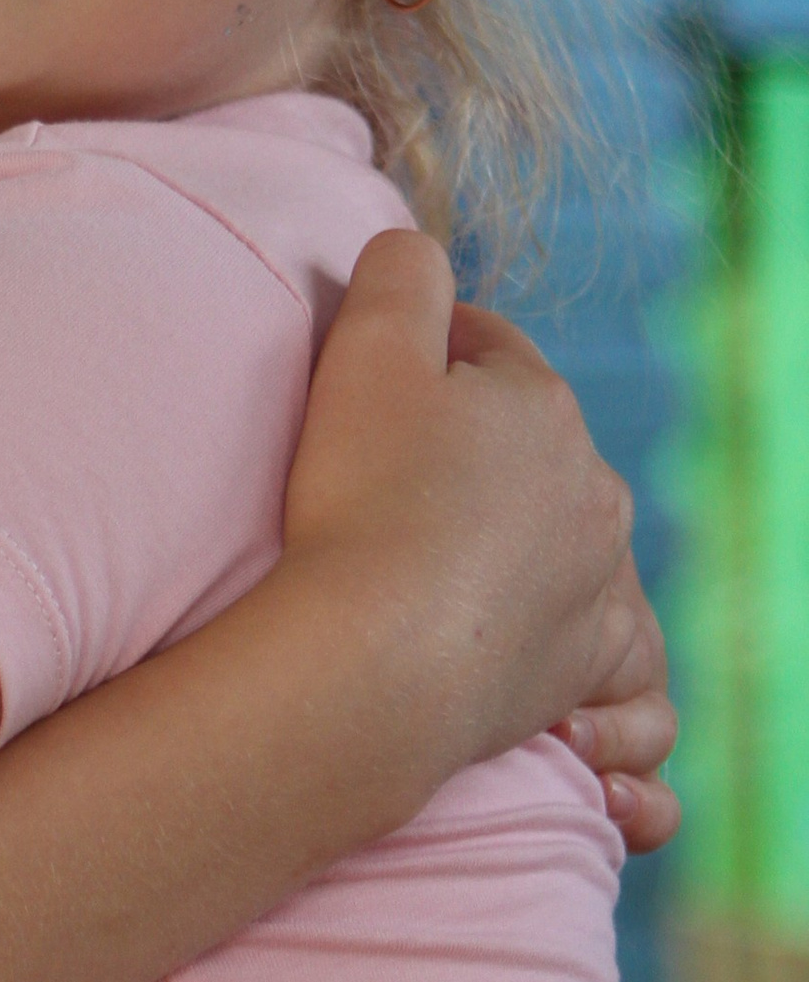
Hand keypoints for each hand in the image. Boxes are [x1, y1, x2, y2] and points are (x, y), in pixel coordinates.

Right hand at [285, 232, 674, 844]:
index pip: (489, 351)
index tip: (376, 370)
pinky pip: (624, 694)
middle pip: (538, 454)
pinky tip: (580, 733)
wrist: (370, 663)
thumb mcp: (362, 350)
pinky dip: (610, 712)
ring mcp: (596, 592)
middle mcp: (592, 496)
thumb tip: (417, 248)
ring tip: (477, 590)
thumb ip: (398, 274)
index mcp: (542, 409)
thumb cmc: (358, 500)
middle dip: (483, 456)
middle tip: (396, 479)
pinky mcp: (583, 680)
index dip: (429, 348)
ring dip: (542, 565)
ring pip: (585, 561)